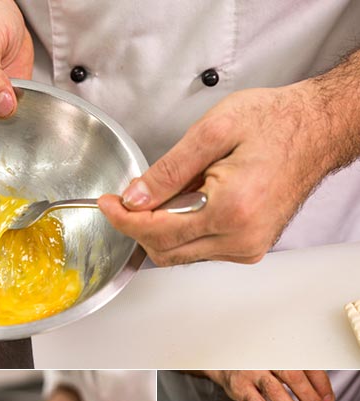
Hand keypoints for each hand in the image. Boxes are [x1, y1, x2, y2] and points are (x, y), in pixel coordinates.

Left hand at [98, 82, 335, 264]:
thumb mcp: (214, 131)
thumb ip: (168, 170)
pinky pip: (199, 250)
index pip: (157, 231)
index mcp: (231, 209)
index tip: (107, 204)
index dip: (123, 219)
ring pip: (180, 254)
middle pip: (164, 250)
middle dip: (139, 226)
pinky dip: (184, 231)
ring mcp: (246, 248)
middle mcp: (240, 238)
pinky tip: (195, 202)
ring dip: (163, 228)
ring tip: (177, 190)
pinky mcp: (248, 249)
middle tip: (131, 196)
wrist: (316, 131)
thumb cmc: (274, 123)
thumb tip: (134, 199)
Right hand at [204, 370, 334, 400]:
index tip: (327, 399)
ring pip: (275, 390)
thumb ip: (299, 376)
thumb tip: (323, 397)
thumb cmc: (257, 364)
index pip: (306, 365)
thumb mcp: (278, 363)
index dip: (320, 383)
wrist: (224, 362)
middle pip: (292, 376)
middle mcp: (266, 359)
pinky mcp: (240, 386)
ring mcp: (252, 372)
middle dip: (309, 397)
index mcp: (281, 351)